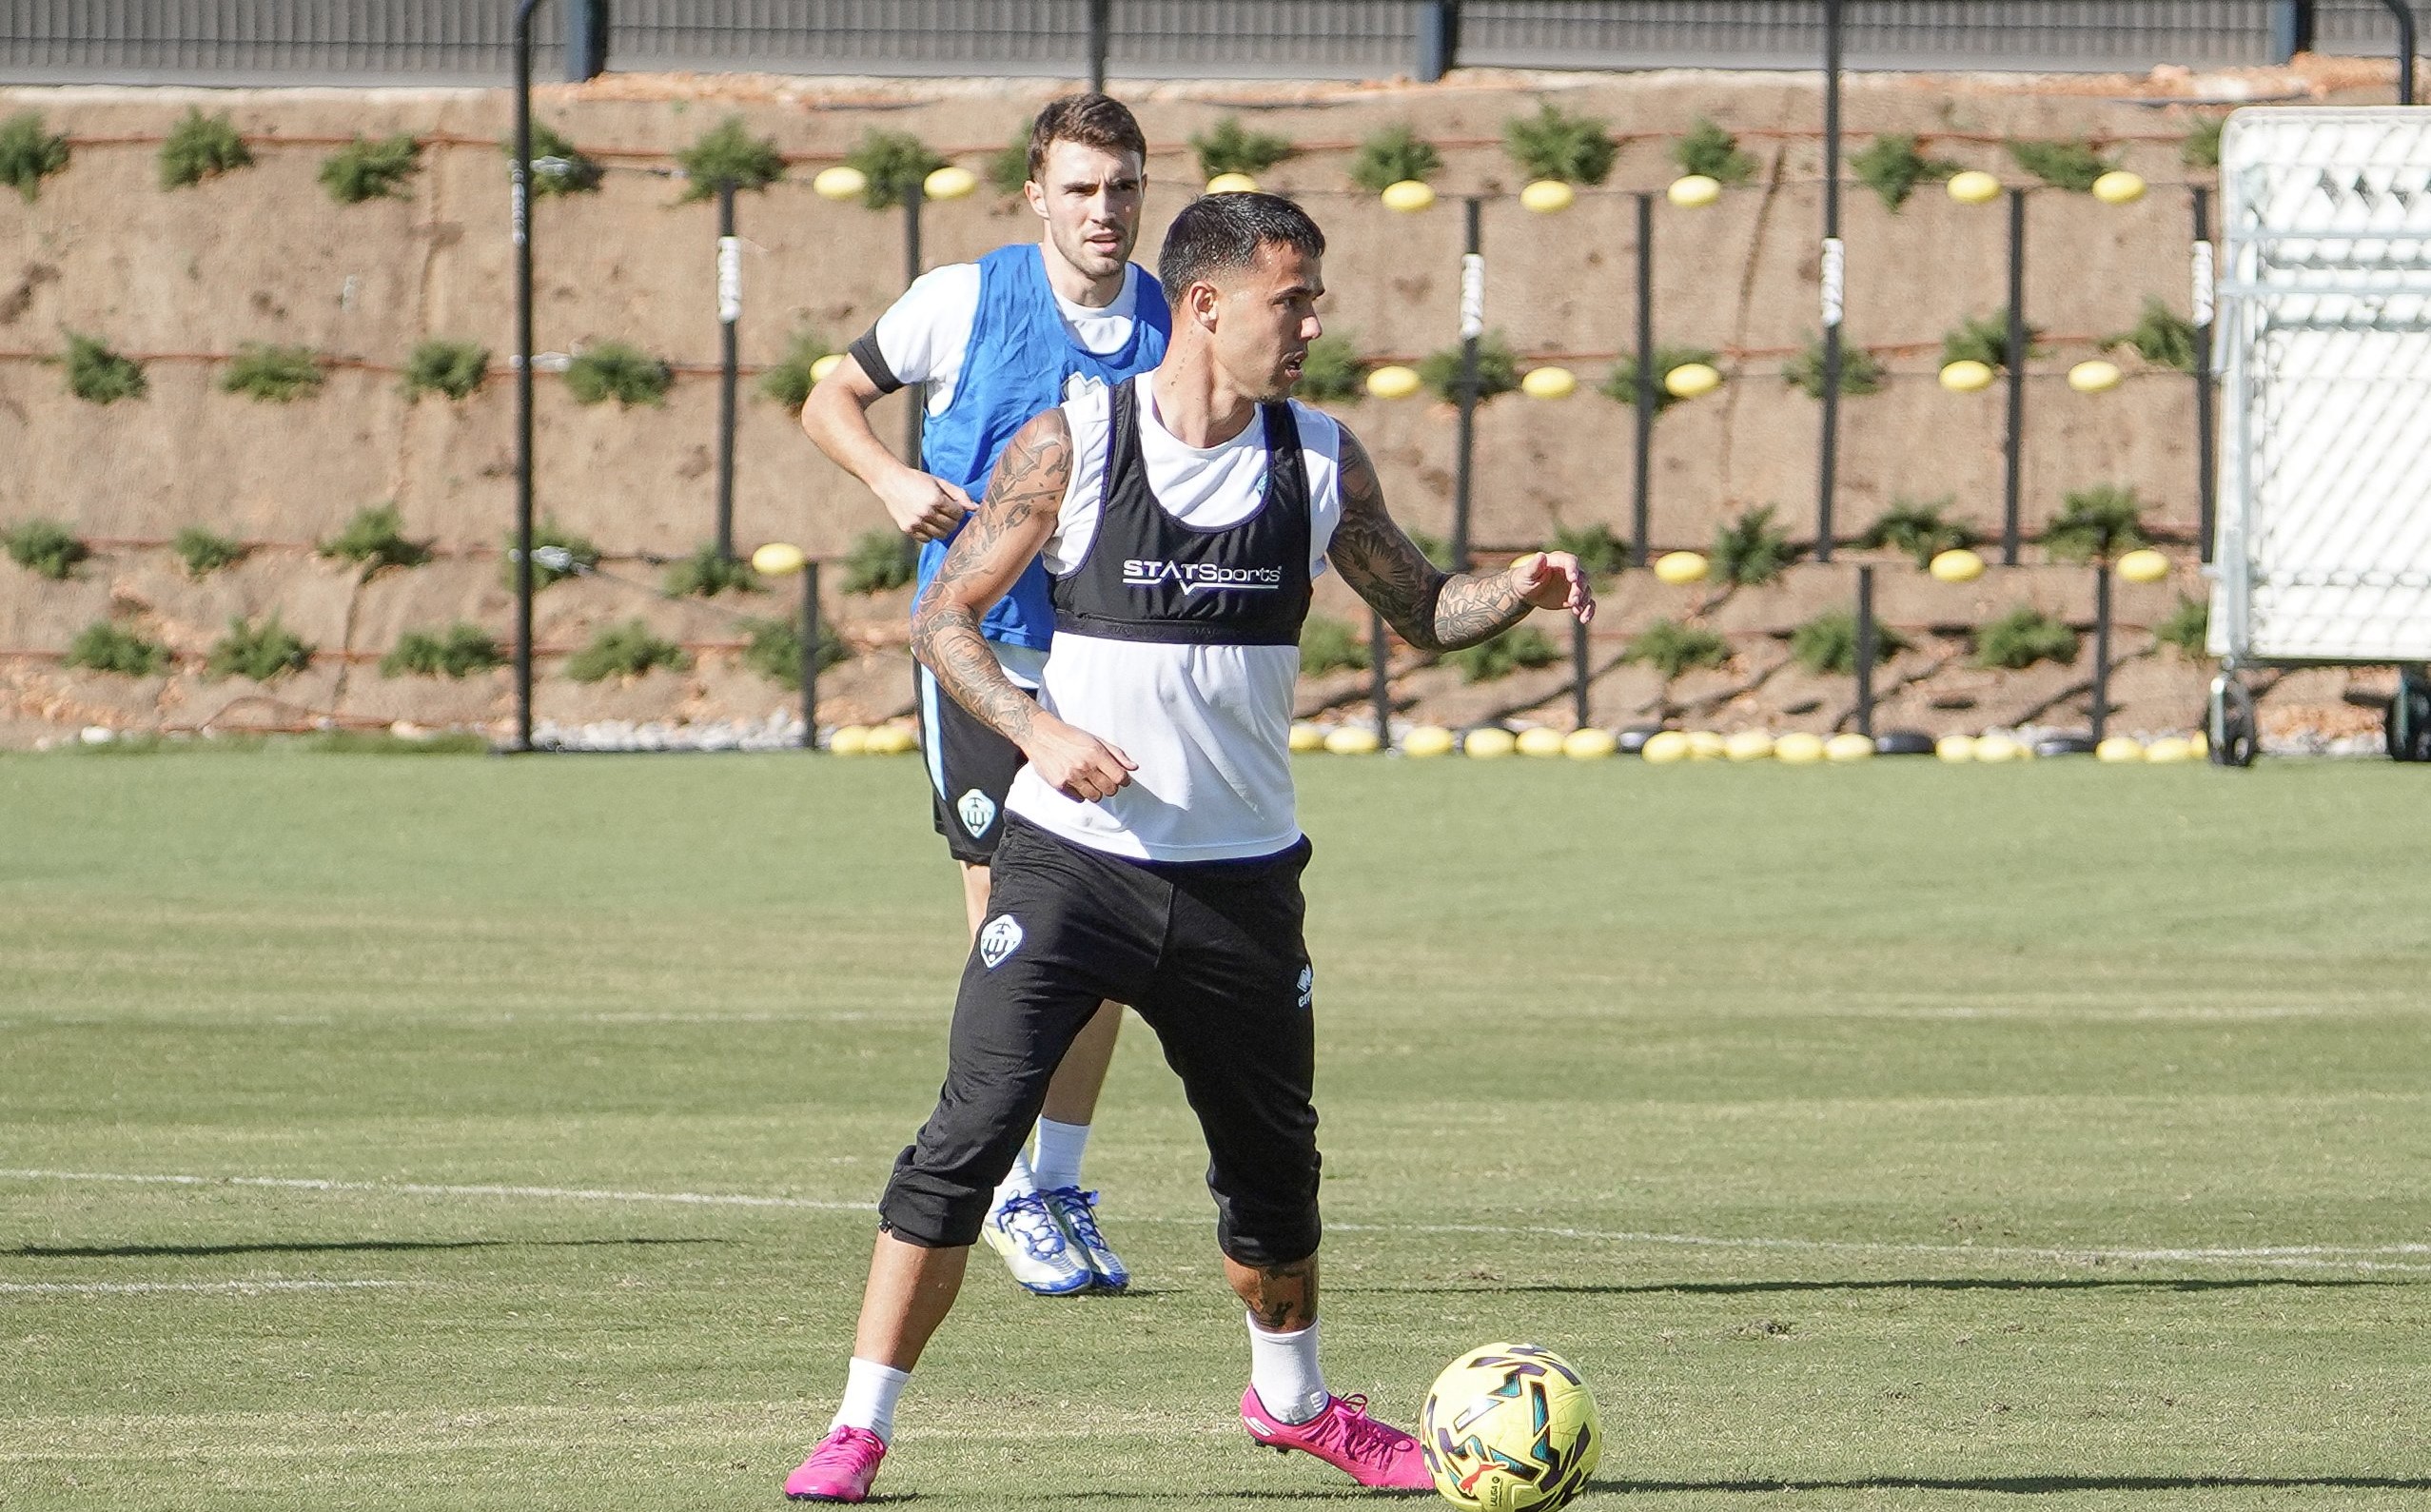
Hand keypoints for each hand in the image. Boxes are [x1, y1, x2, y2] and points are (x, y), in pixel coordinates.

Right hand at [874, 468, 974, 542]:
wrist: (890, 481)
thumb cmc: (918, 480)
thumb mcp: (940, 482)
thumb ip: (959, 494)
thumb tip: (977, 507)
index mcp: (936, 499)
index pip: (959, 514)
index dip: (958, 510)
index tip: (952, 505)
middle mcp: (926, 512)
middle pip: (952, 526)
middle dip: (953, 520)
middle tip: (946, 512)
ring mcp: (916, 522)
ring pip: (941, 535)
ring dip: (943, 528)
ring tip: (937, 517)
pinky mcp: (908, 529)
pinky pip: (927, 539)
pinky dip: (930, 533)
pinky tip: (926, 522)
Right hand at [1021, 715, 1137, 803]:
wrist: (1041, 735)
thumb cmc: (1071, 736)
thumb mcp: (1096, 740)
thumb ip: (1116, 754)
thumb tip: (1133, 768)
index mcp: (1096, 753)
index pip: (1120, 777)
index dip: (1123, 780)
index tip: (1121, 779)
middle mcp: (1085, 766)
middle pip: (1109, 790)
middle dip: (1110, 786)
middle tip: (1104, 779)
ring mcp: (1071, 777)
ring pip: (1095, 797)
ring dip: (1096, 791)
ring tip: (1090, 781)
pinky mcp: (1059, 784)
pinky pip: (1079, 798)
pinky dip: (1081, 793)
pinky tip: (1078, 782)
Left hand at [1508, 550, 1594, 623]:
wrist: (1528, 592)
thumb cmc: (1526, 579)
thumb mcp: (1527, 573)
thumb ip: (1534, 566)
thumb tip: (1541, 555)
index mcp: (1559, 561)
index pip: (1571, 561)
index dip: (1573, 569)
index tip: (1573, 579)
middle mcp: (1570, 571)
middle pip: (1581, 578)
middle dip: (1579, 590)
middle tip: (1573, 601)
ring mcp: (1575, 585)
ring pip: (1586, 591)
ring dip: (1584, 601)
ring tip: (1576, 611)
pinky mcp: (1576, 597)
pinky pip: (1588, 603)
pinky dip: (1588, 611)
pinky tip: (1584, 619)